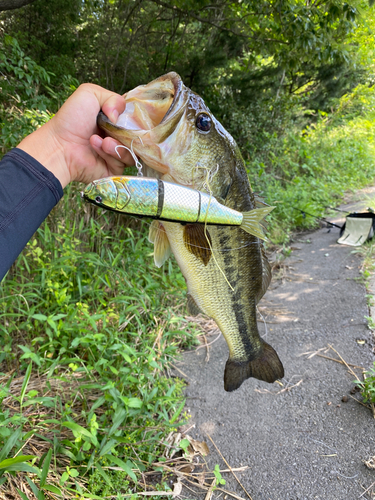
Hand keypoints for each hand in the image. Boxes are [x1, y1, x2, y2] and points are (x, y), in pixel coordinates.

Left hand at [18, 83, 133, 187]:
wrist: (60, 145)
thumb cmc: (71, 119)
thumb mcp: (90, 94)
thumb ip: (113, 97)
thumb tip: (120, 116)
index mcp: (115, 121)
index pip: (136, 120)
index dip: (136, 119)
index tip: (128, 117)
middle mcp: (118, 137)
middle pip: (138, 137)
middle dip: (126, 131)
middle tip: (111, 128)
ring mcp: (117, 154)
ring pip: (133, 151)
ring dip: (117, 143)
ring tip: (99, 140)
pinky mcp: (115, 169)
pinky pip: (124, 163)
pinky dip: (111, 153)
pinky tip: (96, 146)